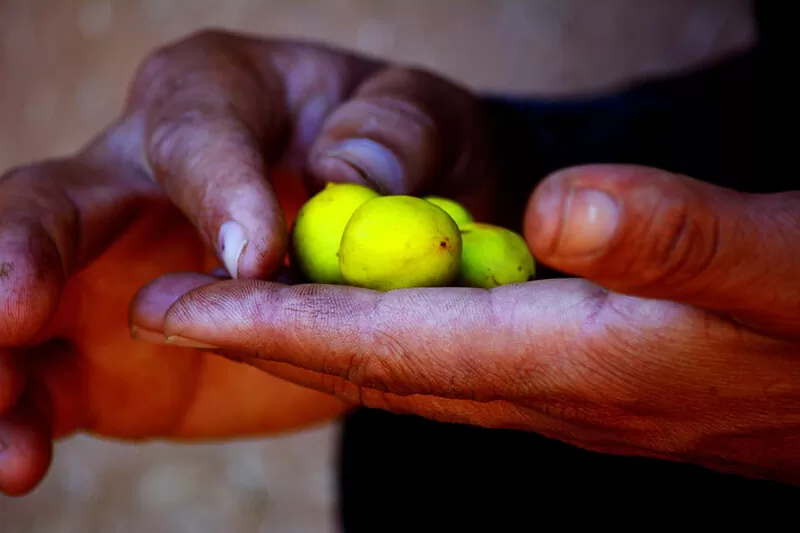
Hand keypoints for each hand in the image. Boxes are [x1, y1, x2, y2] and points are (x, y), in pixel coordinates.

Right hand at [0, 29, 492, 494]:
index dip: (214, 189)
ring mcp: (114, 271)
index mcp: (213, 98)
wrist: (389, 236)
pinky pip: (54, 383)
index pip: (194, 133)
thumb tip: (346, 176)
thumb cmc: (401, 153)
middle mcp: (138, 178)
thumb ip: (394, 133)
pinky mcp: (116, 353)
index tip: (251, 259)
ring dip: (4, 360)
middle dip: (22, 253)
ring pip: (27, 302)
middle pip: (53, 205)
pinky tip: (22, 458)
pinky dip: (29, 417)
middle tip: (14, 309)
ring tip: (9, 436)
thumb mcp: (421, 118)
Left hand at [138, 164, 799, 484]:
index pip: (383, 343)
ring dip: (318, 337)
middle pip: (370, 365)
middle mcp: (544, 390)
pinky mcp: (581, 380)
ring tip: (246, 303)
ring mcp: (558, 393)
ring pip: (405, 367)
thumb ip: (673, 241)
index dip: (271, 321)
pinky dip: (392, 337)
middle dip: (264, 334)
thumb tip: (561, 207)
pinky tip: (375, 313)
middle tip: (170, 304)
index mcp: (570, 361)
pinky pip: (454, 361)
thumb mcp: (780, 268)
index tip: (167, 303)